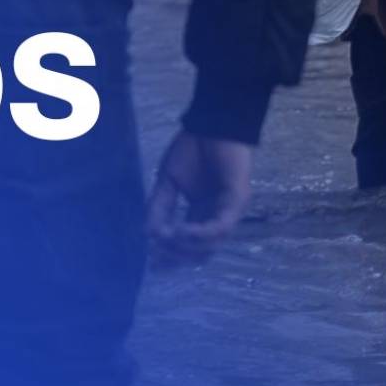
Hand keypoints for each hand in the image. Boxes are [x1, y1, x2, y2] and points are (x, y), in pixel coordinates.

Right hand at [146, 131, 254, 260]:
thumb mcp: (168, 180)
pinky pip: (220, 226)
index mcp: (201, 213)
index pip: (189, 244)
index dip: (171, 256)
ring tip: (166, 239)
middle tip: (157, 255)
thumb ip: (159, 206)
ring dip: (186, 246)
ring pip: (211, 244)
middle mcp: (216, 216)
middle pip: (200, 252)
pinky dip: (200, 233)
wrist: (211, 122)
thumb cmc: (192, 148)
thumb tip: (148, 233)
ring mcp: (229, 211)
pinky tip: (182, 231)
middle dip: (177, 256)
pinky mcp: (237, 201)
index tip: (151, 263)